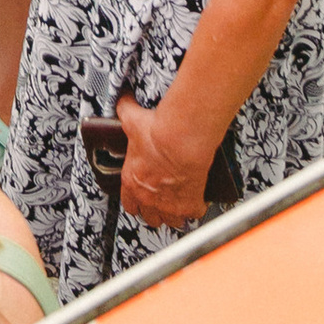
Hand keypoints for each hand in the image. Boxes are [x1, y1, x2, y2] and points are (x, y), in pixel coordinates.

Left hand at [113, 91, 213, 230]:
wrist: (179, 139)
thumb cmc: (157, 132)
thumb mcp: (133, 119)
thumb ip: (126, 112)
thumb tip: (123, 102)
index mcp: (133, 181)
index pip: (129, 204)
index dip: (135, 202)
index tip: (141, 198)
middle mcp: (149, 197)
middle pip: (150, 218)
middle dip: (155, 212)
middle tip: (162, 202)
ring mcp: (170, 204)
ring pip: (171, 221)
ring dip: (175, 215)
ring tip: (180, 205)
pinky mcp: (190, 205)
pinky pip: (194, 215)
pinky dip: (197, 208)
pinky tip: (199, 199)